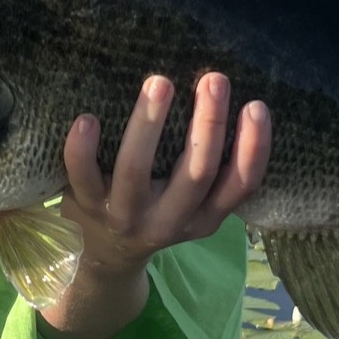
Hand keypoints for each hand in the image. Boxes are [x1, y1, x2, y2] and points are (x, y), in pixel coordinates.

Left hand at [62, 72, 270, 279]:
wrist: (103, 258)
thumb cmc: (156, 210)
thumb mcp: (191, 204)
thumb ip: (207, 165)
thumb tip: (220, 93)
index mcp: (204, 216)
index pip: (240, 185)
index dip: (254, 148)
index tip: (256, 106)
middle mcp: (169, 220)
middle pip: (196, 174)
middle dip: (209, 124)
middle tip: (213, 79)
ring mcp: (125, 214)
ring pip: (136, 171)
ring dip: (148, 124)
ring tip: (160, 82)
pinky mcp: (86, 206)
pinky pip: (83, 177)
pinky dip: (82, 149)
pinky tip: (87, 118)